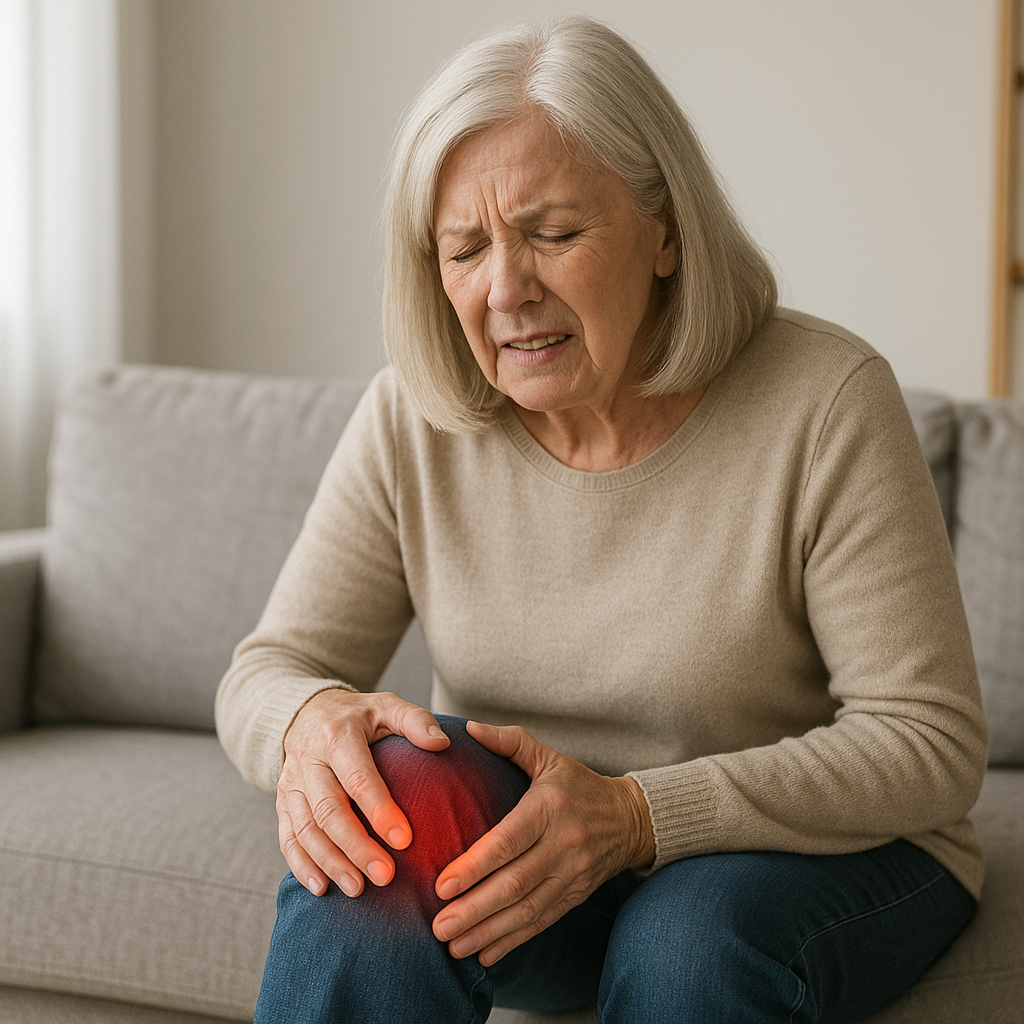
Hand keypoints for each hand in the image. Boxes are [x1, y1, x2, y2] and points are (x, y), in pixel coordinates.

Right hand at [276, 689, 449, 897]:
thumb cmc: (359, 715)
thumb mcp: (387, 706)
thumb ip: (415, 721)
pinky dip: (301, 865)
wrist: (309, 712)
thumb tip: (441, 743)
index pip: (358, 778)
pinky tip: (322, 888)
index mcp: (337, 735)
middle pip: (329, 810)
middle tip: (385, 876)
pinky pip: (287, 837)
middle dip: (356, 847)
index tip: (405, 840)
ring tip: (358, 889)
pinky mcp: (282, 802)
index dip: (380, 810)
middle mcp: (308, 760)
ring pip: (306, 829)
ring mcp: (291, 782)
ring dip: (331, 862)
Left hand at [431, 722, 654, 965]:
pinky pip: (542, 922)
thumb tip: (468, 729)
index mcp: (549, 807)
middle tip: (438, 926)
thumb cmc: (577, 784)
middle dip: (474, 909)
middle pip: (514, 883)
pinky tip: (484, 954)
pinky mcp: (576, 896)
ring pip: (526, 910)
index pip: (508, 841)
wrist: (631, 818)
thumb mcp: (548, 756)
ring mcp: (572, 874)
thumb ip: (509, 742)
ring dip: (487, 932)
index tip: (442, 886)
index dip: (475, 866)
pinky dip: (512, 941)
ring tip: (452, 947)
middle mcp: (563, 844)